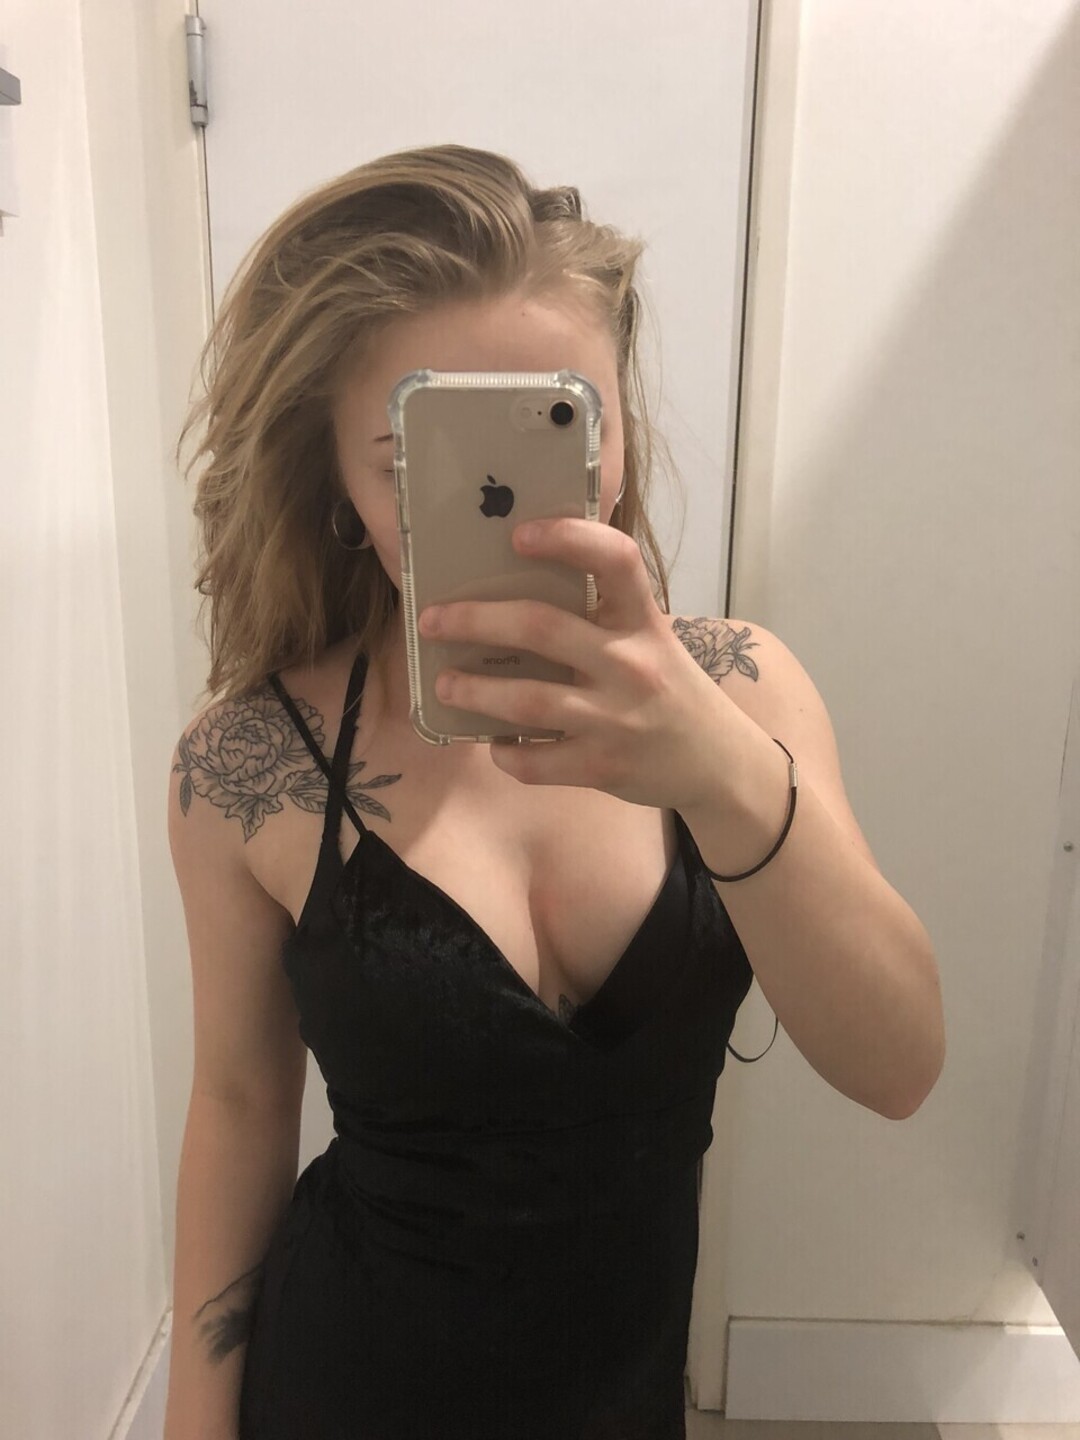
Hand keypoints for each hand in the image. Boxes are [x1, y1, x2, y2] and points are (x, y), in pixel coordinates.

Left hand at [417, 517, 738, 811]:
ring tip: (443, 684)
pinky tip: (493, 742)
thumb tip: (515, 585)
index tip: (518, 534)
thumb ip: (603, 615)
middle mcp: (631, 663)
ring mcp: (617, 719)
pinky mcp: (604, 767)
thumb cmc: (670, 690)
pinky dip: (505, 752)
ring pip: (528, 701)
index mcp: (643, 621)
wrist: (720, 763)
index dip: (568, 538)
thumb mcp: (652, 639)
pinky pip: (536, 762)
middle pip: (542, 628)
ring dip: (473, 692)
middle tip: (431, 620)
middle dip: (475, 621)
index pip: (615, 560)